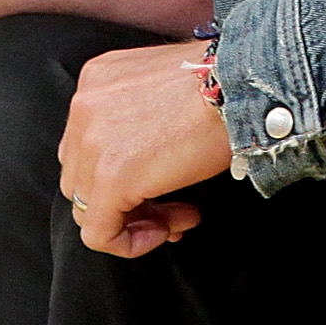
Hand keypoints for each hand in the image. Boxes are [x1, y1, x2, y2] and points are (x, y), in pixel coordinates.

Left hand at [57, 40, 230, 257]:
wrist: (242, 85)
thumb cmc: (223, 83)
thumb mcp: (164, 89)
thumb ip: (139, 119)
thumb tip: (145, 168)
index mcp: (97, 81)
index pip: (87, 145)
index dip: (123, 173)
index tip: (163, 184)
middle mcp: (84, 107)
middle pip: (84, 177)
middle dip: (127, 200)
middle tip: (173, 207)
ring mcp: (92, 143)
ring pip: (88, 207)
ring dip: (135, 221)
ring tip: (179, 217)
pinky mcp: (111, 178)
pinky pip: (100, 233)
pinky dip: (130, 243)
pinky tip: (169, 230)